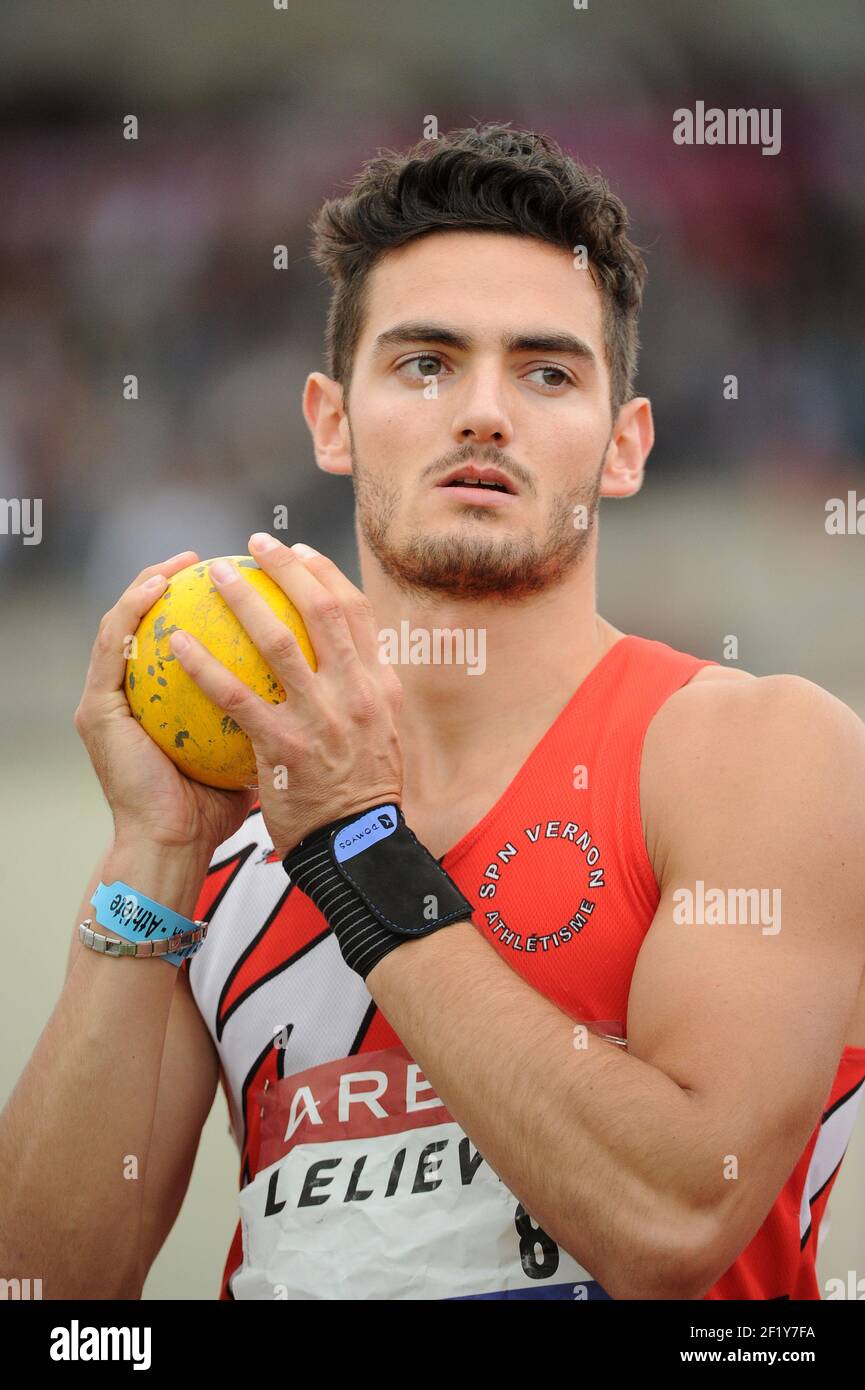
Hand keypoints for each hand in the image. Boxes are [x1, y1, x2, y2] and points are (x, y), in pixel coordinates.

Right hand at [74, 550, 257, 852]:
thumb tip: (325, 688)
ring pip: (125, 622)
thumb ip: (273, 718)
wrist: (176, 847)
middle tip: (211, 560)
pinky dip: (131, 609)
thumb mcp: (254, 754)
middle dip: (173, 580)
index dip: (208, 609)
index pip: (186, 644)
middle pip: (151, 621)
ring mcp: (111, 701)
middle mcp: (137, 697)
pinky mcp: (96, 710)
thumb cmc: (219, 808)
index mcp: (169, 705)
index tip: (247, 579)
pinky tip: (157, 585)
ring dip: (149, 582)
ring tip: (184, 560)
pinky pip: (112, 646)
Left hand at [166, 534, 403, 857]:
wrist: (357, 848)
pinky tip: (175, 645)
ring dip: (244, 602)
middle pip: (323, 611)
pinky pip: (236, 696)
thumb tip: (345, 655)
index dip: (327, 574)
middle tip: (257, 544)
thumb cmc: (361, 794)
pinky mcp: (285, 746)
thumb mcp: (383, 734)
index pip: (358, 612)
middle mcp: (357, 693)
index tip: (301, 551)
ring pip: (279, 643)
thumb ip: (363, 692)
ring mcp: (322, 719)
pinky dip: (203, 665)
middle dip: (288, 569)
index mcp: (380, 686)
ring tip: (215, 575)